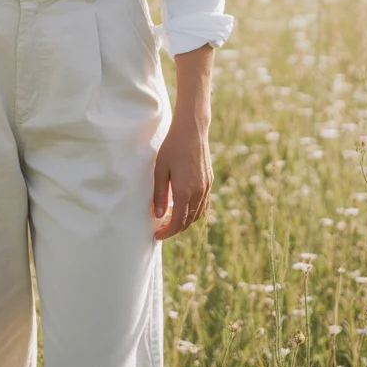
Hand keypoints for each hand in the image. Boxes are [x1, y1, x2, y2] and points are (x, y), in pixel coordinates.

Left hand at [151, 115, 212, 240]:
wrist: (192, 131)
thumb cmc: (172, 148)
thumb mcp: (160, 170)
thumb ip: (159, 194)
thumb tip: (158, 215)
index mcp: (184, 192)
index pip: (177, 221)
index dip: (167, 232)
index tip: (157, 235)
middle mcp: (198, 193)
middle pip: (188, 221)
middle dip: (174, 229)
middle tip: (161, 230)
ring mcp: (206, 187)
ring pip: (197, 214)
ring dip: (185, 221)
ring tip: (171, 221)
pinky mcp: (209, 181)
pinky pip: (203, 204)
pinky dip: (193, 212)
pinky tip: (184, 209)